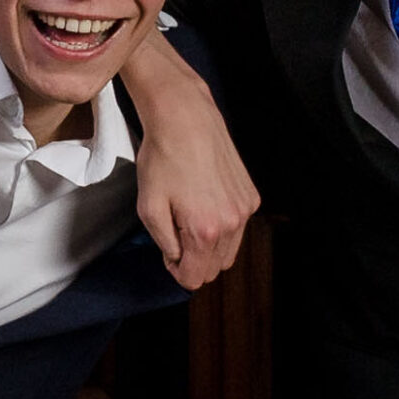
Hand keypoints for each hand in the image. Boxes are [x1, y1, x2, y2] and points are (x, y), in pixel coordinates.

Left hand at [128, 58, 258, 290]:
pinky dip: (222, 225)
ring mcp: (244, 210)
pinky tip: (205, 202)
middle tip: (176, 233)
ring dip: (209, 245)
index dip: (176, 271)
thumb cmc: (163, 158)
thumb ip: (164, 243)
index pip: (194, 278)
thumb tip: (177, 258)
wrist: (186, 120)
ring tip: (190, 217)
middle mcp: (231, 223)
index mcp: (205, 231)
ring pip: (229, 251)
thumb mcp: (148, 207)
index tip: (167, 253)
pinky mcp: (250, 196)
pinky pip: (238, 227)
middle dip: (193, 260)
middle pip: (214, 269)